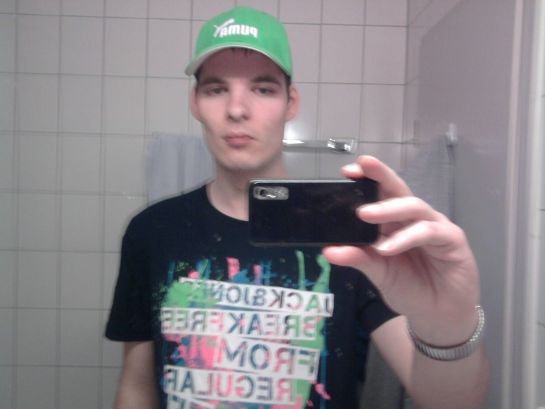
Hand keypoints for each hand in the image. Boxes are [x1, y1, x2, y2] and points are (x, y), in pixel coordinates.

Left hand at [322, 155, 480, 344]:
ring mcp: (434, 226)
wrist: (438, 315)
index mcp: (394, 222)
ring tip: (364, 214)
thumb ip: (357, 259)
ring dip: (388, 208)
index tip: (347, 172)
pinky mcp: (452, 239)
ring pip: (413, 207)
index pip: (380, 194)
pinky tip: (388, 247)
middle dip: (380, 177)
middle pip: (398, 190)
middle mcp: (413, 219)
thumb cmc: (410, 288)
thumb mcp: (378, 272)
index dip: (367, 180)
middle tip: (361, 168)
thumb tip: (328, 250)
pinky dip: (406, 238)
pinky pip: (428, 232)